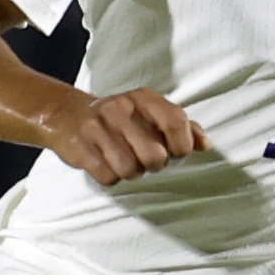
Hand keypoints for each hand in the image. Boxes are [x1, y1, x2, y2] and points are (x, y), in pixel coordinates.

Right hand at [54, 88, 206, 186]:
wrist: (67, 115)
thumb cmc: (120, 119)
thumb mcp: (150, 113)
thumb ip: (181, 126)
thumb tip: (206, 144)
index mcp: (143, 98)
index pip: (176, 121)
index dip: (182, 145)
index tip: (177, 154)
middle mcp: (120, 108)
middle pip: (155, 155)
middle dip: (155, 165)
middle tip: (147, 160)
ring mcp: (97, 127)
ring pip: (130, 169)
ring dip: (132, 173)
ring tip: (126, 162)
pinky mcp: (80, 147)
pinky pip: (108, 177)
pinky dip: (111, 177)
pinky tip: (107, 164)